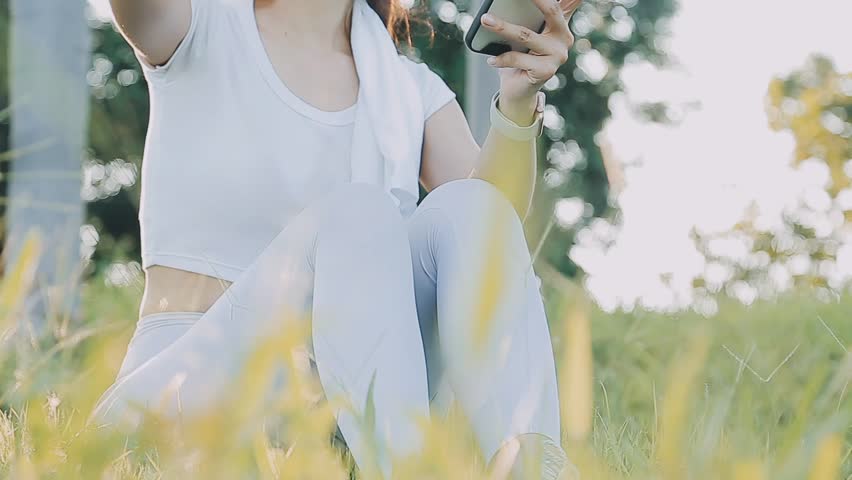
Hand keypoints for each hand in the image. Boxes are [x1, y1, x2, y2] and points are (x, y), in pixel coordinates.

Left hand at [480, 0, 580, 124]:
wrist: (519, 89)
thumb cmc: (521, 56)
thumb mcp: (526, 32)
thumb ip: (529, 14)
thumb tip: (505, 4)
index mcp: (562, 23)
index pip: (569, 1)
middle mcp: (564, 37)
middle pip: (551, 10)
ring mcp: (558, 55)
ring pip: (526, 35)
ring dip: (502, 27)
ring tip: (486, 20)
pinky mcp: (546, 70)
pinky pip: (518, 58)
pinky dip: (501, 58)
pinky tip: (491, 60)